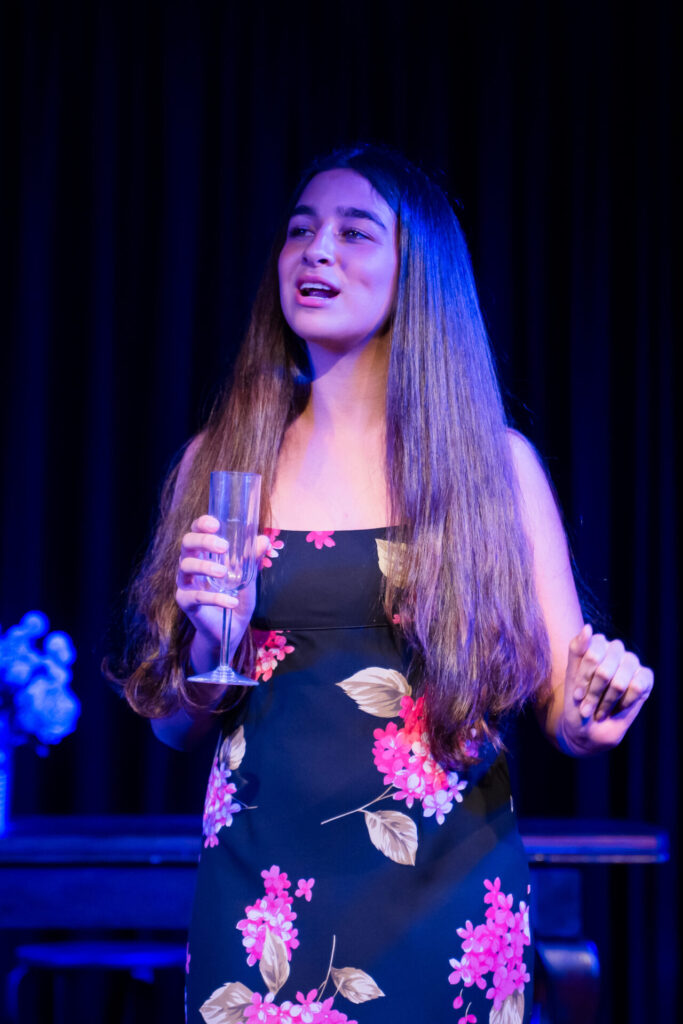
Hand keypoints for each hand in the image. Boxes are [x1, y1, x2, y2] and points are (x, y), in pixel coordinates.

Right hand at [176, 515, 269, 670]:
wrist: (232, 630)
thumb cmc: (236, 598)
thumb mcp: (248, 577)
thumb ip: (252, 559)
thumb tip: (263, 539)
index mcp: (204, 554)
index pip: (195, 531)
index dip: (201, 524)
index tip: (215, 523)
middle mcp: (191, 565)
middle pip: (186, 544)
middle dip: (203, 540)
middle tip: (223, 546)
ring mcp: (186, 584)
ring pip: (185, 567)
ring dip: (205, 566)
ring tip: (224, 573)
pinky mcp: (186, 603)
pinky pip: (195, 596)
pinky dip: (214, 598)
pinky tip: (231, 601)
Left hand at [558, 624, 653, 755]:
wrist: (588, 728)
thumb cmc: (577, 700)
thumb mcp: (571, 676)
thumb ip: (577, 650)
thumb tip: (588, 627)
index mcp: (595, 644)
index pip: (592, 655)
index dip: (584, 679)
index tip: (576, 695)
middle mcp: (615, 649)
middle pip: (604, 671)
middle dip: (593, 694)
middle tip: (586, 707)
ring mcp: (631, 662)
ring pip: (620, 681)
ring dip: (607, 702)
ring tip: (599, 711)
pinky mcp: (645, 678)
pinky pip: (637, 687)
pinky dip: (624, 703)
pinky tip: (618, 707)